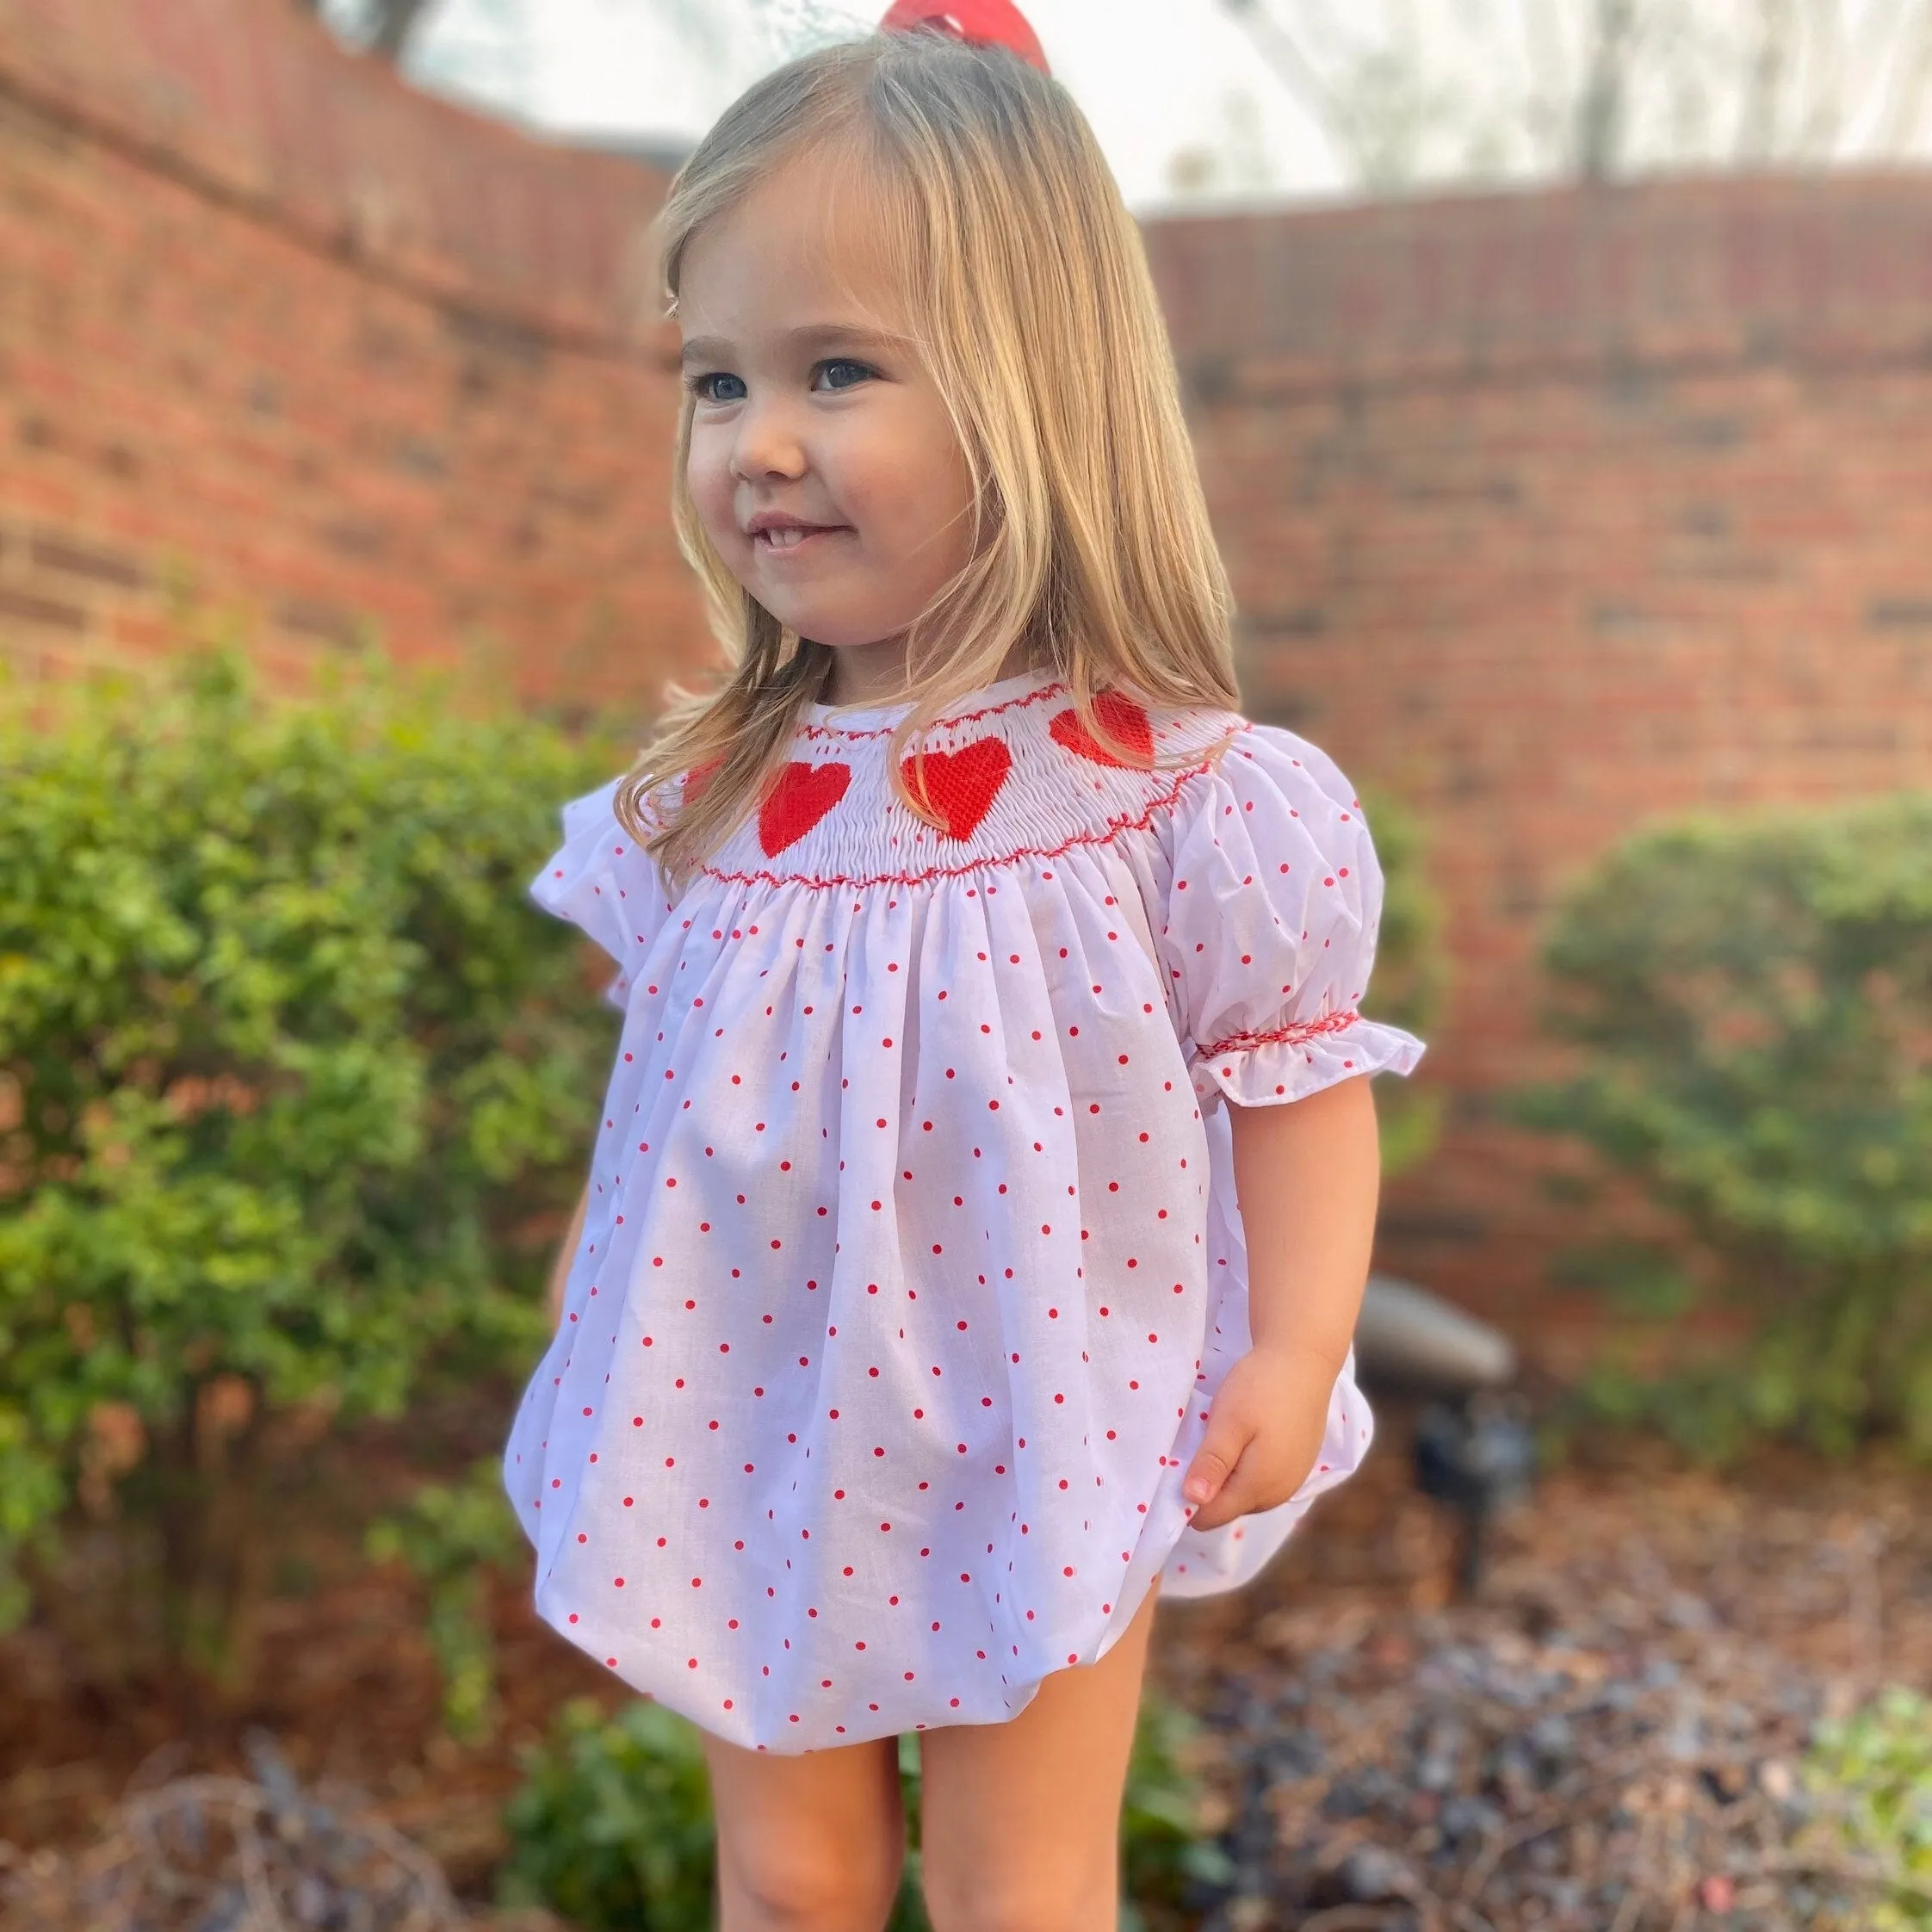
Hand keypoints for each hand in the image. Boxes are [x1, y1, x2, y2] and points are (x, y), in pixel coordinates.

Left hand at [1179, 1345, 1339, 1533]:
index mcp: (1259, 1488)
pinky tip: (1244, 1437)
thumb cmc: (1262, 1387)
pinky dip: (1247, 1467)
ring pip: (1246, 1494)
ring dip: (1228, 1476)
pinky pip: (1263, 1479)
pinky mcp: (1299, 1464)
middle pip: (1229, 1507)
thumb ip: (1212, 1463)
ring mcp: (1293, 1480)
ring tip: (1219, 1438)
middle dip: (1208, 1486)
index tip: (1176, 1467)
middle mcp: (1279, 1493)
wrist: (1305, 1358)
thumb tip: (1193, 1503)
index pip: (1211, 1516)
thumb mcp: (1228, 1421)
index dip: (1187, 1500)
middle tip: (1198, 1444)